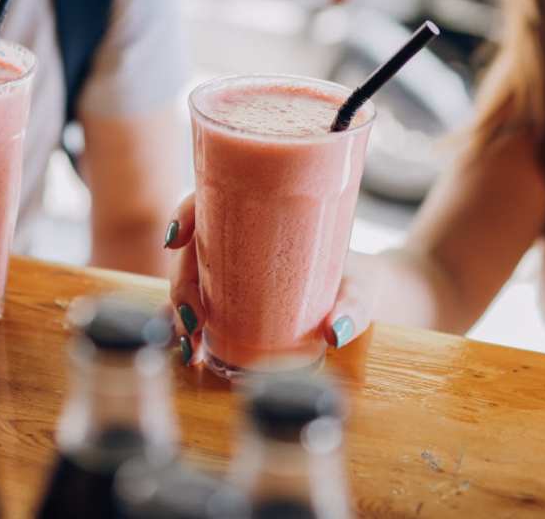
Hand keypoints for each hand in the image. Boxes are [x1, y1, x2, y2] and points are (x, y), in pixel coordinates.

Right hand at [163, 195, 373, 365]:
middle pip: (194, 243)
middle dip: (180, 281)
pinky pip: (201, 299)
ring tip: (189, 346)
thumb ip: (353, 307)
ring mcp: (236, 263)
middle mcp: (245, 234)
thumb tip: (334, 332)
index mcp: (269, 211)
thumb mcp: (360, 288)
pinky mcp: (235, 292)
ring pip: (190, 274)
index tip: (176, 241)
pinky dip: (189, 323)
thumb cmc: (361, 277)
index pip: (214, 196)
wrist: (368, 292)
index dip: (186, 212)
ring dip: (179, 308)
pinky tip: (192, 350)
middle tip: (191, 320)